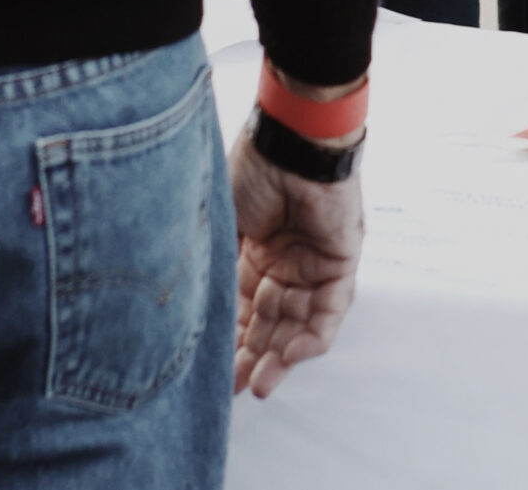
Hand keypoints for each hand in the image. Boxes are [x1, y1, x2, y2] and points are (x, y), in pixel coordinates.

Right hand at [228, 128, 363, 397]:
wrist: (292, 139)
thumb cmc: (253, 167)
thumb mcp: (221, 224)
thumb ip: (212, 266)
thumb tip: (186, 311)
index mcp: (254, 249)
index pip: (240, 306)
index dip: (226, 338)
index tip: (208, 370)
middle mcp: (284, 260)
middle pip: (267, 321)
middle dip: (250, 355)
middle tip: (231, 387)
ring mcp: (313, 262)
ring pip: (297, 322)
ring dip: (278, 355)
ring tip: (257, 385)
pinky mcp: (341, 261)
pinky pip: (329, 310)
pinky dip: (311, 337)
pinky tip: (289, 357)